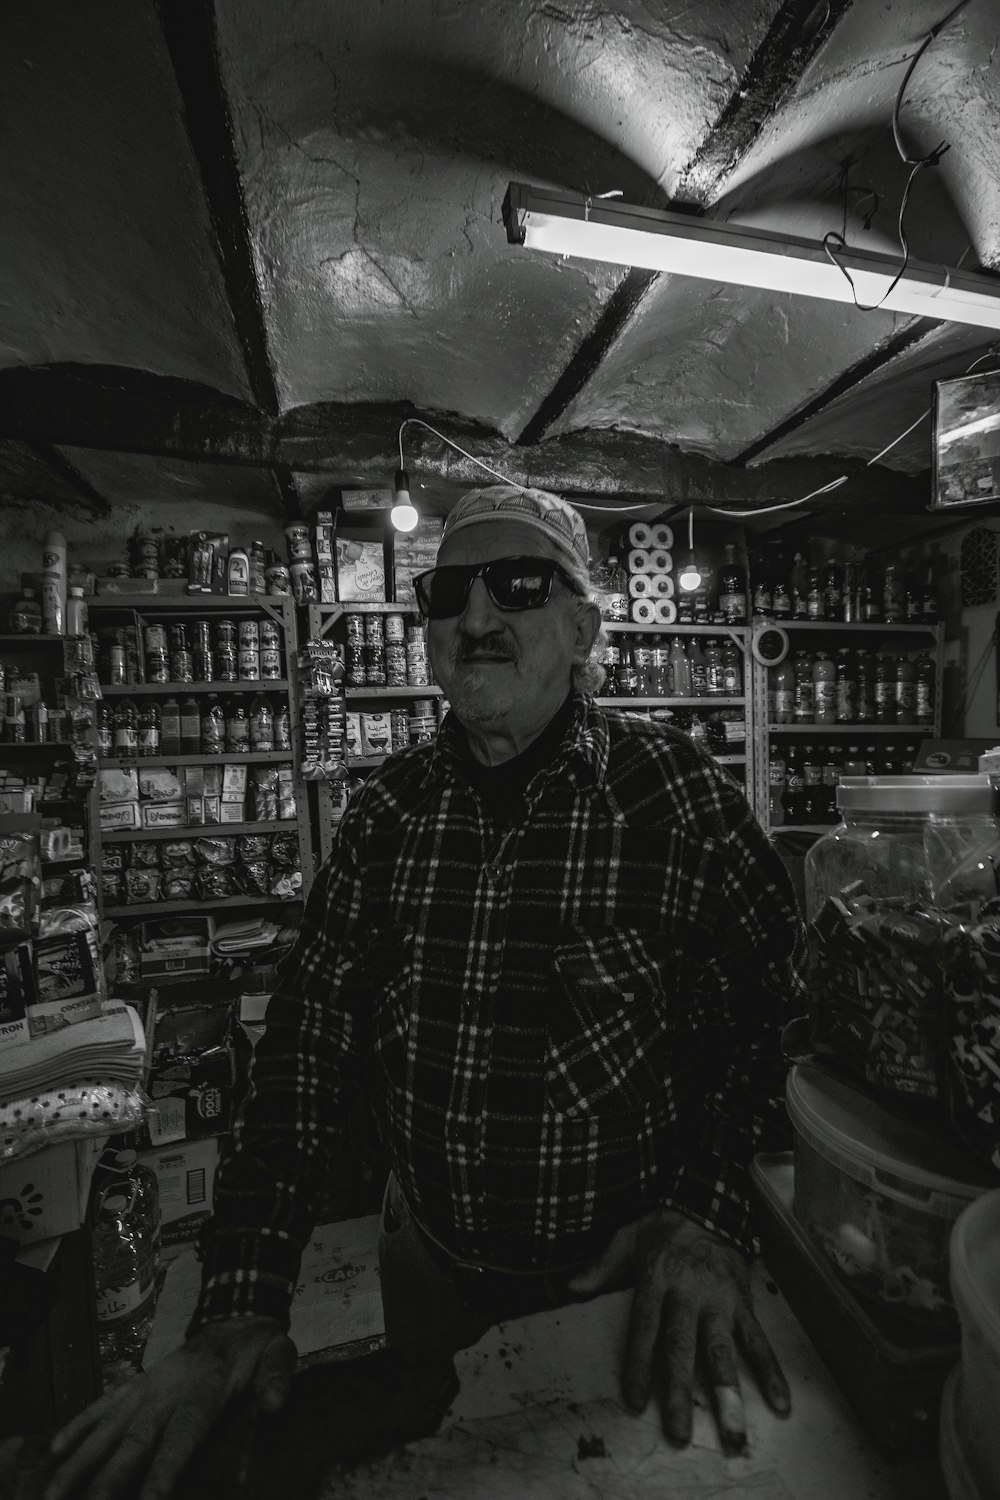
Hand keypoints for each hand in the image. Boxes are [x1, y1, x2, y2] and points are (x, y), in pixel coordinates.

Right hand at [45, 1316, 295, 1499]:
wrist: (235, 1316)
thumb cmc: (258, 1348)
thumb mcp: (279, 1354)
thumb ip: (276, 1378)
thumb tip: (275, 1403)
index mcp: (204, 1390)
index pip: (182, 1435)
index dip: (165, 1469)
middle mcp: (167, 1390)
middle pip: (135, 1439)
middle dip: (111, 1477)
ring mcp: (146, 1386)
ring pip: (108, 1427)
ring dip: (80, 1460)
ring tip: (54, 1493)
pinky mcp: (136, 1384)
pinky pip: (102, 1404)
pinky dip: (78, 1425)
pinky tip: (56, 1449)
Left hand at [568, 1209, 789, 1453]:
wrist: (709, 1203)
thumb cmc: (662, 1228)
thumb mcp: (627, 1239)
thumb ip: (602, 1268)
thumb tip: (572, 1288)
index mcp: (656, 1279)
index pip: (645, 1328)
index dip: (639, 1365)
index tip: (635, 1402)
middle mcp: (689, 1293)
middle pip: (682, 1347)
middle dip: (681, 1392)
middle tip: (680, 1434)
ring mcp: (720, 1301)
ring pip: (722, 1351)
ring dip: (729, 1394)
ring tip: (734, 1433)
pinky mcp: (743, 1303)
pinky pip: (758, 1341)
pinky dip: (771, 1372)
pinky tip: (781, 1403)